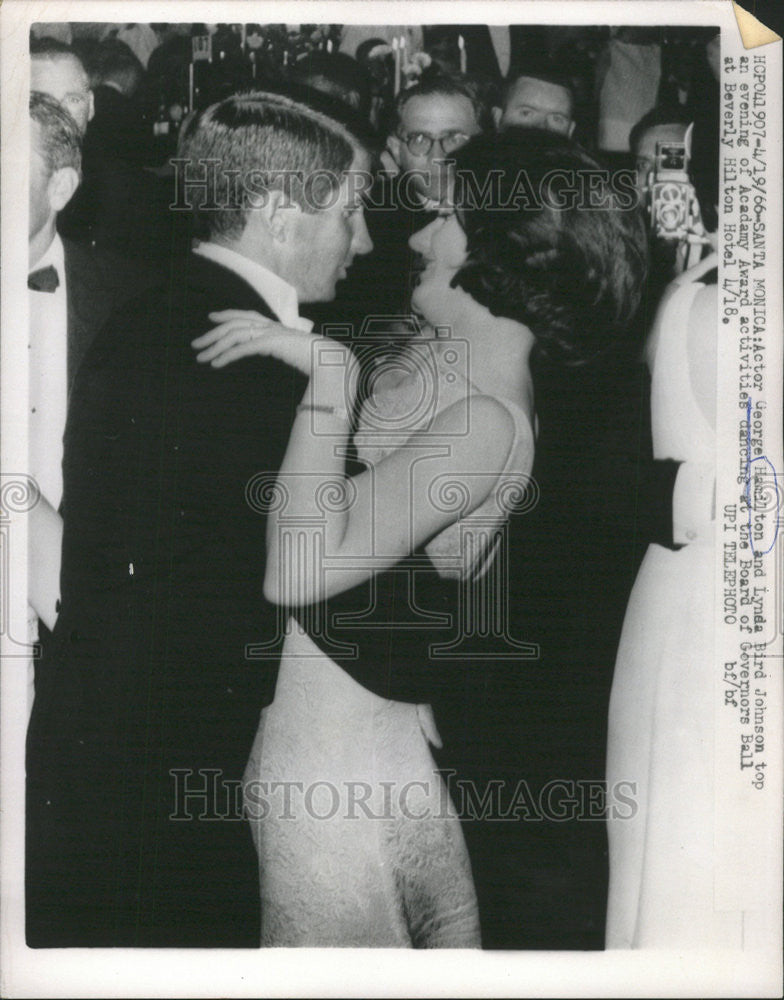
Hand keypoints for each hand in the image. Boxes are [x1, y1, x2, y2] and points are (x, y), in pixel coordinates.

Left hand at [192, 310, 320, 375]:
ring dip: (215, 347)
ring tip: (201, 358)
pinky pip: (243, 348)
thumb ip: (280, 348)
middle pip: (233, 324)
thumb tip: (272, 351)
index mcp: (274, 325)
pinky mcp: (271, 343)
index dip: (227, 315)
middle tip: (196, 345)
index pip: (245, 315)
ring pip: (234, 335)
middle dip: (212, 334)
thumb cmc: (314, 357)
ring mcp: (271, 332)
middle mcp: (270, 325)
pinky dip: (227, 355)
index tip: (211, 318)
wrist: (330, 358)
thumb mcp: (292, 351)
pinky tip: (216, 364)